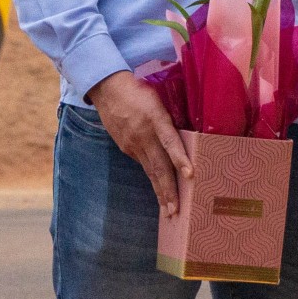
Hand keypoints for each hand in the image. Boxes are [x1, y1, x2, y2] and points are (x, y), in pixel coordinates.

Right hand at [87, 70, 192, 217]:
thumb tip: (185, 140)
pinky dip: (152, 178)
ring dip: (160, 191)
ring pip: (150, 171)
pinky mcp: (126, 147)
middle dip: (169, 190)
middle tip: (176, 211)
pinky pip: (143, 164)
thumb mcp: (158, 99)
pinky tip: (159, 190)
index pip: (170, 142)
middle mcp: (144, 135)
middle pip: (159, 166)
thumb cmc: (138, 90)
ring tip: (168, 210)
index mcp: (155, 119)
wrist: (107, 87)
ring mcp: (133, 144)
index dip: (181, 159)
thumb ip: (168, 121)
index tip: (190, 175)